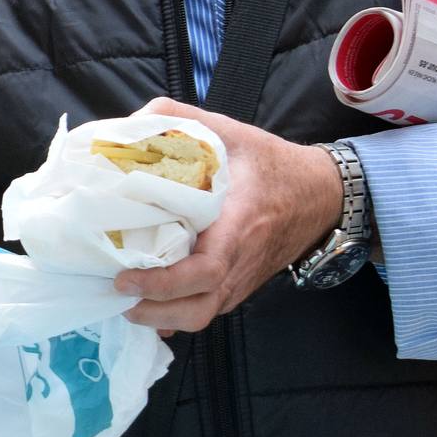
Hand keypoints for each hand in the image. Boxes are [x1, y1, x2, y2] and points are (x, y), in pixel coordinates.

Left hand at [115, 97, 341, 332]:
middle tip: (116, 290)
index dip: (163, 283)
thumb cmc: (272, 164)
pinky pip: (205, 310)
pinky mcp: (238, 286)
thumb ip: (180, 119)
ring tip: (125, 300)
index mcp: (237, 227)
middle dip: (154, 312)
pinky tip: (148, 301)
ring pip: (200, 318)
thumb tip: (131, 122)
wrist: (320, 195)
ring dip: (160, 317)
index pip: (205, 271)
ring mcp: (240, 281)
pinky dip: (174, 313)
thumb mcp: (229, 132)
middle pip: (197, 311)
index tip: (125, 277)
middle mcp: (239, 264)